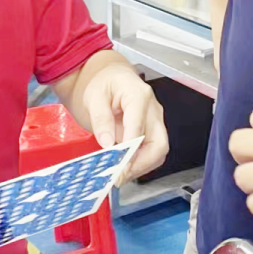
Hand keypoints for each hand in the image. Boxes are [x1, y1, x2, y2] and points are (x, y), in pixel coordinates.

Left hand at [83, 65, 168, 182]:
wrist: (108, 77)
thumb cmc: (102, 83)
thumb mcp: (94, 96)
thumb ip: (101, 118)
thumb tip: (107, 143)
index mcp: (139, 96)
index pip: (139, 128)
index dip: (129, 150)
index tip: (116, 165)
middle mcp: (153, 109)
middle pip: (158, 143)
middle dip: (141, 164)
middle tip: (120, 176)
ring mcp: (155, 121)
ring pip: (158, 151)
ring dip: (140, 167)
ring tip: (119, 175)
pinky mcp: (152, 130)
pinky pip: (152, 151)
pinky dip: (139, 163)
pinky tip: (123, 168)